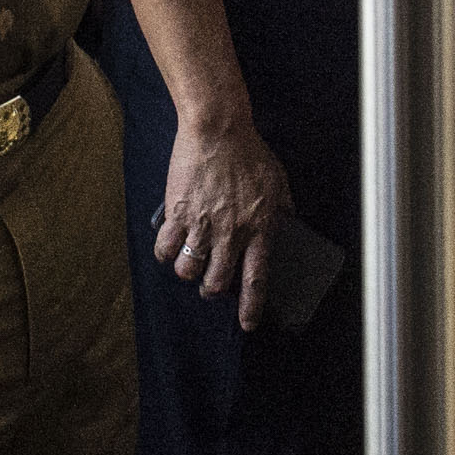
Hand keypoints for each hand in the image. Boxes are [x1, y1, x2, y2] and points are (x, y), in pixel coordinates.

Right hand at [157, 111, 294, 328]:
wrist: (217, 129)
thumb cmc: (249, 152)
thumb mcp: (277, 182)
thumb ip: (283, 209)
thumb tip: (289, 224)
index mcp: (259, 228)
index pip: (256, 279)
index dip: (251, 307)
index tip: (248, 324)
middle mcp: (230, 233)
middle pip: (216, 283)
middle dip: (212, 290)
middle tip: (210, 286)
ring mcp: (202, 225)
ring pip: (188, 271)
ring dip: (188, 274)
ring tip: (189, 267)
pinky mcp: (177, 212)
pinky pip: (165, 248)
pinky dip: (165, 255)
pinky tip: (169, 249)